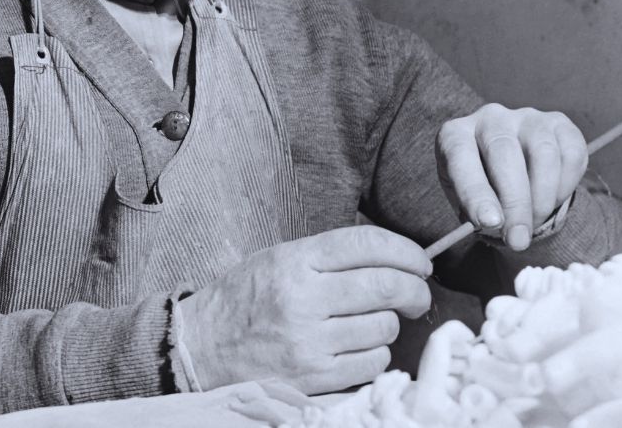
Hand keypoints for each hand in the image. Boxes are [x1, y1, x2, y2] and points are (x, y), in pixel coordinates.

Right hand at [177, 226, 431, 394]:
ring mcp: (309, 340)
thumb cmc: (242, 301)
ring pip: (384, 327)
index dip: (406, 251)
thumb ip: (326, 257)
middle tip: (416, 294)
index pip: (367, 244)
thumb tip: (390, 258)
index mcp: (293, 260)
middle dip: (415, 289)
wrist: (201, 347)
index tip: (421, 262)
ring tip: (374, 322)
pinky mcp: (314, 376)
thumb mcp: (275, 260)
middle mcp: (302, 298)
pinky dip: (376, 354)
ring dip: (390, 325)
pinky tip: (360, 347)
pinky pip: (372, 362)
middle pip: (386, 286)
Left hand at [436, 103, 586, 250]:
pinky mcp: (558, 123)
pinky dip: (566, 185)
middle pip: (504, 153)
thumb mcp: (466, 201)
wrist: (511, 172)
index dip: (475, 191)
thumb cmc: (481, 188)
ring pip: (542, 153)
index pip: (461, 157)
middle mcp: (489, 118)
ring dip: (542, 197)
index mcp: (455, 134)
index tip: (490, 222)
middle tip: (519, 239)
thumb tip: (495, 223)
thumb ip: (475, 211)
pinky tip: (554, 200)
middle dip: (515, 203)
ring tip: (536, 221)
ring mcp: (526, 117)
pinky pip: (571, 154)